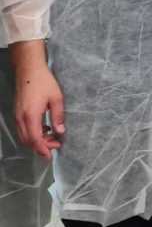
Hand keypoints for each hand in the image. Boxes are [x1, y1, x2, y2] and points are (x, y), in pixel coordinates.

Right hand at [12, 41, 63, 160]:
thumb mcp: (56, 98)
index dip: (43, 149)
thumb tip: (60, 131)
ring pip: (24, 136)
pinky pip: (22, 129)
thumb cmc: (44, 82)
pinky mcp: (17, 113)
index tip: (50, 156)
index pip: (35, 139)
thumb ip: (58, 116)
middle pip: (28, 140)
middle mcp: (21, 118)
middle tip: (57, 144)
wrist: (28, 71)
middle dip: (42, 146)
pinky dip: (32, 133)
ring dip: (37, 140)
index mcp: (31, 116)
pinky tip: (44, 128)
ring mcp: (17, 115)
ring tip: (52, 137)